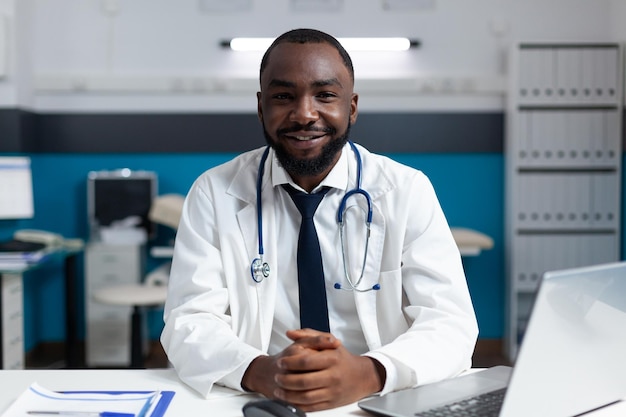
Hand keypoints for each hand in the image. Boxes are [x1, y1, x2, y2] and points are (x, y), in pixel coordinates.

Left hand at [242, 329, 385, 411]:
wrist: (362, 376)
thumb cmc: (343, 358)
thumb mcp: (329, 341)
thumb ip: (309, 335)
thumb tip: (290, 333)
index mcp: (332, 359)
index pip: (305, 361)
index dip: (289, 362)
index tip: (280, 361)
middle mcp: (333, 376)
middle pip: (303, 380)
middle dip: (285, 380)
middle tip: (277, 377)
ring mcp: (332, 391)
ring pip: (305, 396)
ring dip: (288, 395)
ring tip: (279, 390)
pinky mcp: (331, 403)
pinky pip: (311, 406)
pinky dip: (297, 405)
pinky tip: (289, 400)